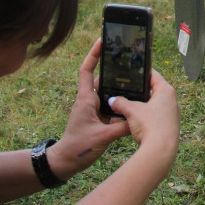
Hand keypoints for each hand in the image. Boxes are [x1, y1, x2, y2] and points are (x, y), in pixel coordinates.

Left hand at [48, 39, 132, 180]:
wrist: (65, 162)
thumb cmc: (77, 148)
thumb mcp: (103, 137)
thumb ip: (121, 127)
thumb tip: (139, 118)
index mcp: (86, 99)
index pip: (86, 70)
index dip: (93, 54)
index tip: (102, 41)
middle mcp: (88, 101)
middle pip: (101, 78)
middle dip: (112, 68)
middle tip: (127, 58)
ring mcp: (92, 109)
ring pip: (107, 92)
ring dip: (118, 86)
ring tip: (135, 79)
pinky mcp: (96, 118)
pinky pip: (110, 104)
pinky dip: (119, 101)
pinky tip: (132, 103)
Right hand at [108, 70, 179, 164]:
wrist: (161, 151)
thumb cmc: (150, 126)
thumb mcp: (132, 111)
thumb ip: (120, 103)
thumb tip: (112, 100)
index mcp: (166, 91)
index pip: (153, 75)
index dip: (141, 72)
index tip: (132, 71)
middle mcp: (172, 101)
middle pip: (153, 91)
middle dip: (138, 92)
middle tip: (125, 91)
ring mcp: (171, 114)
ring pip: (152, 106)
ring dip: (139, 107)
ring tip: (125, 108)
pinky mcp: (168, 126)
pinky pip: (154, 118)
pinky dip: (143, 118)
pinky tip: (132, 122)